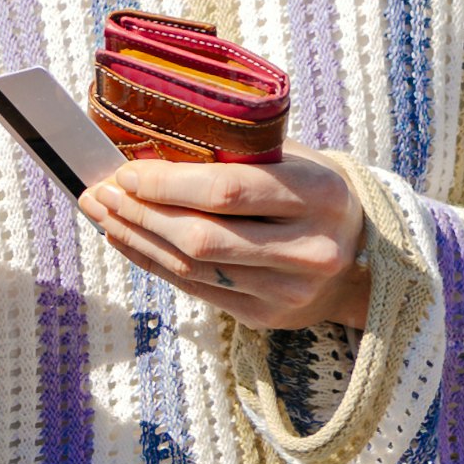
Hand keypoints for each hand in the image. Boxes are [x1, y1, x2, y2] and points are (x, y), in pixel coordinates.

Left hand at [78, 149, 374, 334]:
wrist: (362, 259)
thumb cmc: (313, 193)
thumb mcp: (295, 159)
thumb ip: (238, 153)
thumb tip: (150, 147)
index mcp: (320, 195)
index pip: (229, 191)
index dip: (169, 184)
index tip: (127, 172)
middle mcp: (309, 248)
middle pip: (203, 236)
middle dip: (142, 213)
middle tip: (101, 192)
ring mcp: (289, 290)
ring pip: (193, 267)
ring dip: (138, 239)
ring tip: (104, 214)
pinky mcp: (267, 316)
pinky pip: (195, 289)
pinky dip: (153, 262)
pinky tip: (128, 240)